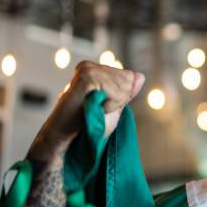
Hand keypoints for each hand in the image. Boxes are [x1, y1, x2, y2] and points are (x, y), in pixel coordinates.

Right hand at [29, 61, 144, 160]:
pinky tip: (92, 109)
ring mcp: (86, 70)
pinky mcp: (85, 78)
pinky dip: (109, 105)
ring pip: (123, 84)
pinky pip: (114, 90)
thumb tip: (140, 76)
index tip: (102, 107)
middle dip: (119, 99)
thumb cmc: (87, 126)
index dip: (122, 97)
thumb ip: (126, 92)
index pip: (130, 77)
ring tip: (93, 110)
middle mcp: (90, 66)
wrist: (66, 141)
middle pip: (128, 79)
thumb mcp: (113, 107)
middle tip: (97, 110)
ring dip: (112, 104)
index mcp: (95, 71)